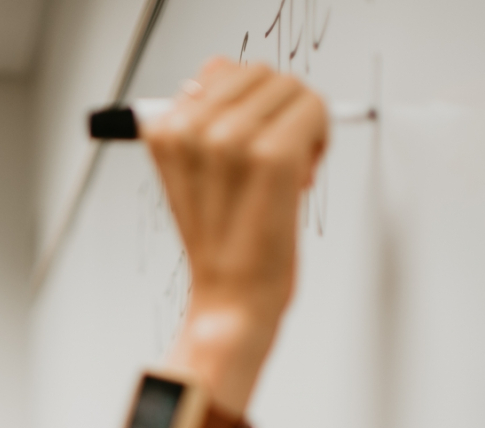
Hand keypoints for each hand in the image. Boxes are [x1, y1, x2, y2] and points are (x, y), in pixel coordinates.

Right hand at [143, 60, 327, 427]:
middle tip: (274, 163)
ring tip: (285, 173)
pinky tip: (301, 178)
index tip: (249, 148)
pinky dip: (320, 139)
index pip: (221, 69)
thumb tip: (220, 75)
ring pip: (291, 88)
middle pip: (260, 73)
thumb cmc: (220, 247)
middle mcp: (193, 128)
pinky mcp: (272, 156)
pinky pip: (314, 110)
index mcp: (164, 129)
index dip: (248, 107)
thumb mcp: (191, 174)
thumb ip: (201, 119)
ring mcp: (232, 140)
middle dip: (278, 111)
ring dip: (301, 124)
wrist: (231, 301)